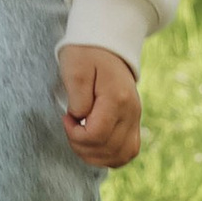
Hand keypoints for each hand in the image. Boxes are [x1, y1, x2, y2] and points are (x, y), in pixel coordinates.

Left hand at [61, 43, 141, 168]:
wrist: (106, 44)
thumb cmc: (86, 54)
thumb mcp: (75, 69)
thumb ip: (78, 98)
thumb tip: (81, 120)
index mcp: (117, 98)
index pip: (97, 135)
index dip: (75, 135)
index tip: (66, 118)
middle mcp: (131, 112)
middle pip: (108, 149)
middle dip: (81, 146)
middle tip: (71, 127)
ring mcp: (135, 118)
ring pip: (120, 156)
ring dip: (95, 155)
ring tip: (81, 137)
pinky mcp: (134, 122)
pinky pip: (128, 151)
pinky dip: (110, 155)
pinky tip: (94, 144)